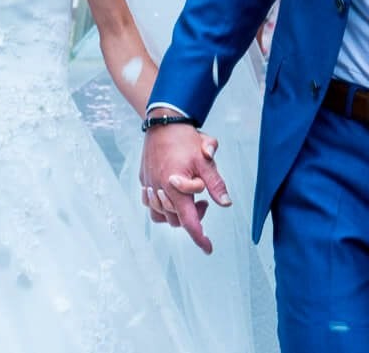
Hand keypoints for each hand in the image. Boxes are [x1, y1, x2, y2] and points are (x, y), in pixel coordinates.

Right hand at [138, 121, 230, 253]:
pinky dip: (159, 205)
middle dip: (193, 217)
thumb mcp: (205, 160)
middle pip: (176, 220)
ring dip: (175, 212)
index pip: (189, 221)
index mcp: (175, 188)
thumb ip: (216, 184)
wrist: (163, 120)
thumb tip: (225, 203)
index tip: (208, 249)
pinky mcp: (143, 177)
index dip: (199, 237)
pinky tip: (169, 195)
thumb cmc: (185, 139)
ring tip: (187, 196)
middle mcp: (159, 189)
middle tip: (203, 201)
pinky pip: (149, 202)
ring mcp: (148, 184)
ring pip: (160, 214)